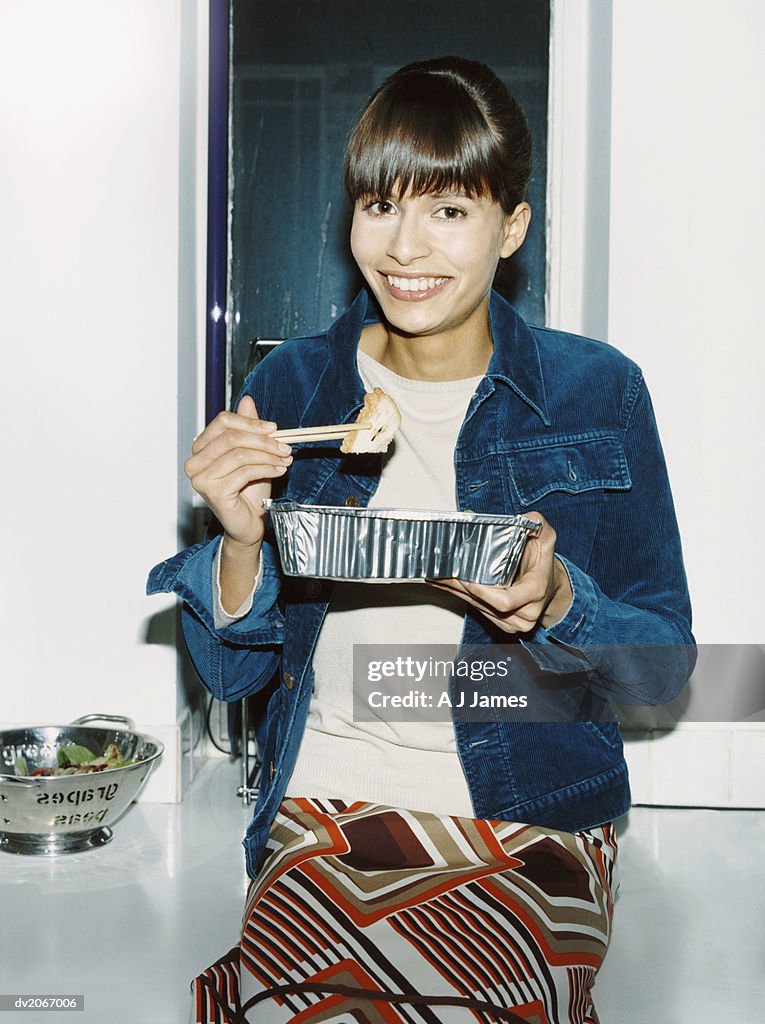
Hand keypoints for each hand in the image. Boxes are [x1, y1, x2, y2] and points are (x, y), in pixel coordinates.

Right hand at [184, 395, 292, 550]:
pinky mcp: (213, 492)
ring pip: (239, 454)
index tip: (273, 428)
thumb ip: (248, 428)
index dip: (250, 422)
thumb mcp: (252, 453)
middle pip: (231, 437)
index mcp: (201, 448)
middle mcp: (195, 462)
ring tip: (285, 459)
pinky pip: (244, 472)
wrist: (250, 522)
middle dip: (263, 440)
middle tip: (284, 446)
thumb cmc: (249, 490)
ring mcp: (201, 479)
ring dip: (268, 455)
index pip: (222, 422)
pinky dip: (267, 469)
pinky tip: (279, 471)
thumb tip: (247, 400)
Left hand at [429, 512, 572, 633]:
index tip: (466, 580)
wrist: (551, 587)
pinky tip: (446, 585)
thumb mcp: (546, 539)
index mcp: (535, 592)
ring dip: (456, 593)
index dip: (483, 593)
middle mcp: (525, 613)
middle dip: (460, 589)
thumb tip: (526, 518)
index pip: (504, 601)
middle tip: (440, 574)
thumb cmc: (544, 563)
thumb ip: (538, 525)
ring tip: (437, 577)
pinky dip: (461, 598)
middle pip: (485, 605)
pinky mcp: (502, 624)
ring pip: (478, 609)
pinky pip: (478, 611)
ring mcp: (513, 623)